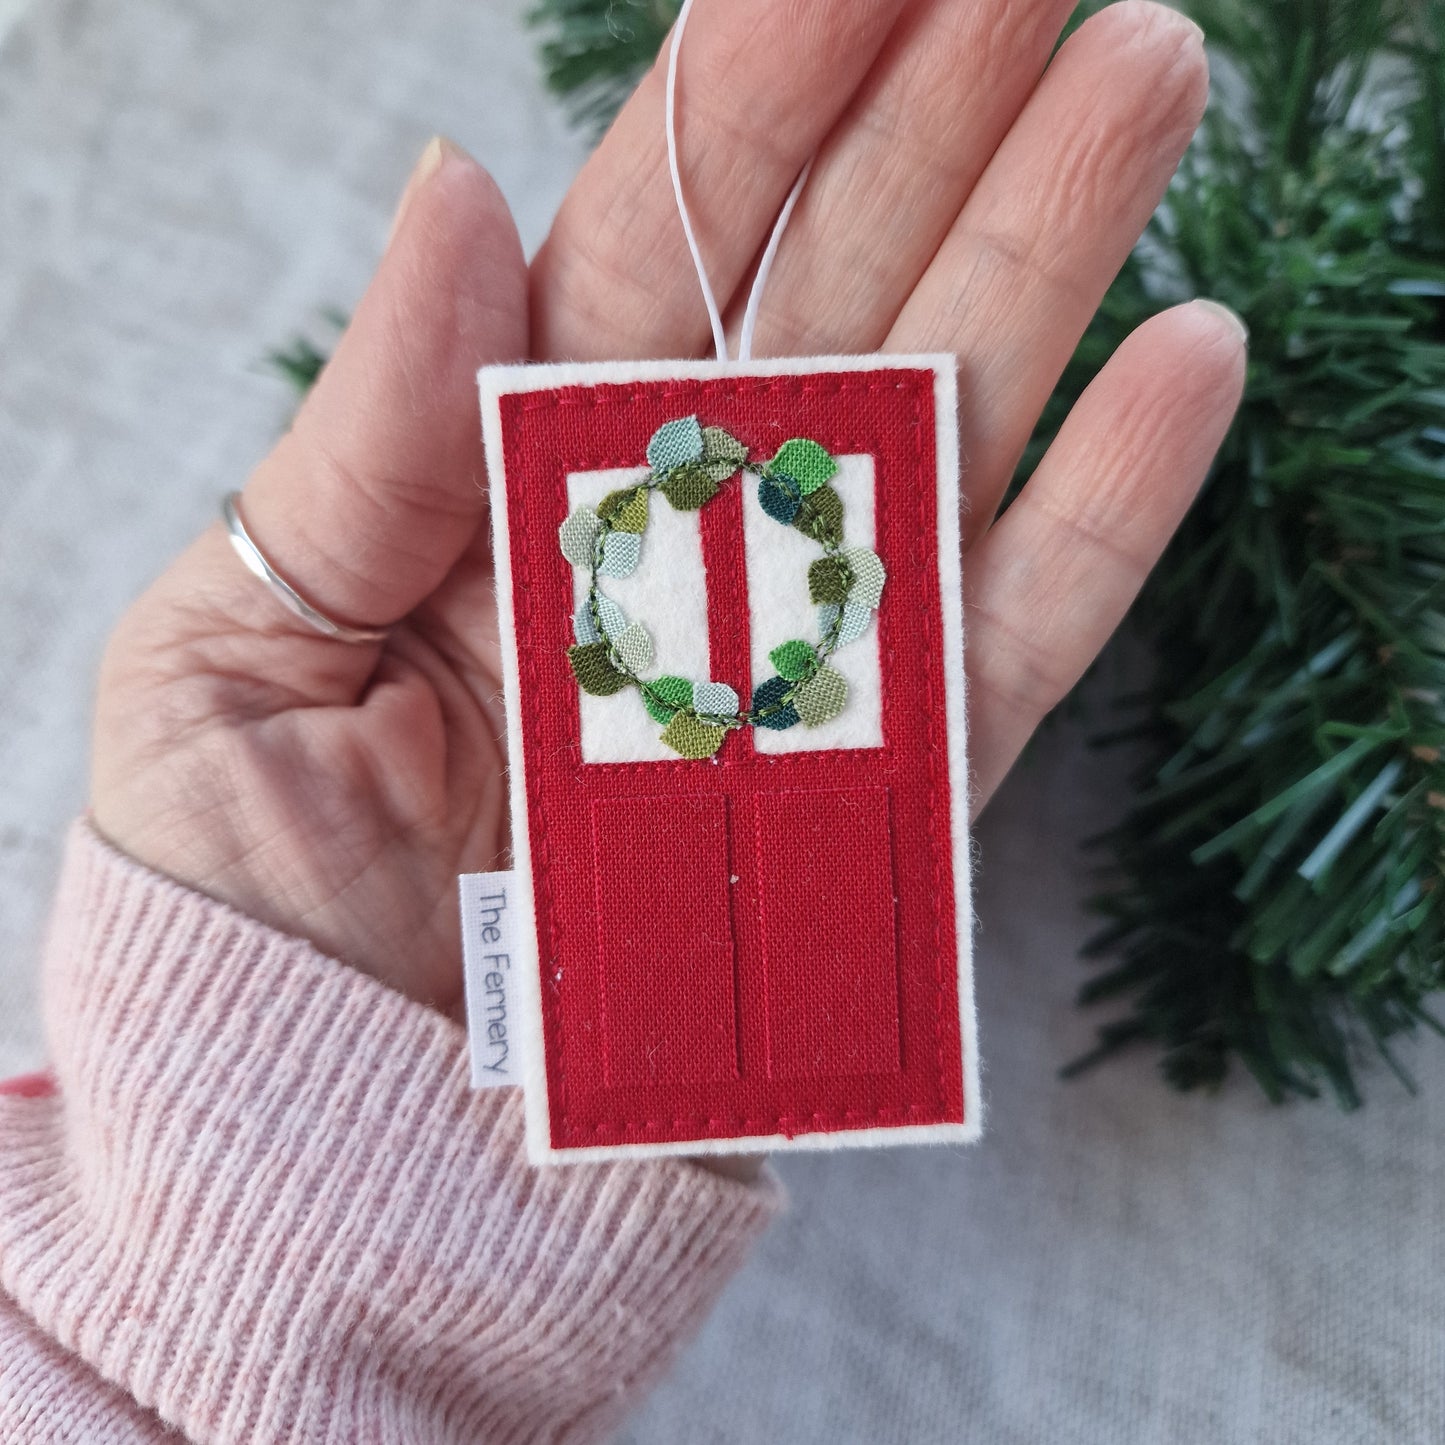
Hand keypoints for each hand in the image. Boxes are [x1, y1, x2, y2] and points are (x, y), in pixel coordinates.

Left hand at [93, 0, 1243, 1014]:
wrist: (333, 1166)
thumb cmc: (239, 926)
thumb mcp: (229, 656)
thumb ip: (359, 439)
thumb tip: (451, 183)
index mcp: (503, 487)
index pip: (651, 241)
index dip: (756, 85)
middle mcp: (668, 555)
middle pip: (824, 298)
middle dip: (936, 119)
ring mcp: (785, 675)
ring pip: (942, 436)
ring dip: (1050, 259)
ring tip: (1143, 81)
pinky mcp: (867, 813)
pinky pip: (1000, 645)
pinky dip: (1097, 514)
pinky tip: (1184, 363)